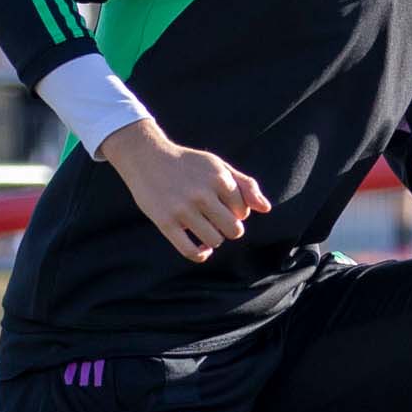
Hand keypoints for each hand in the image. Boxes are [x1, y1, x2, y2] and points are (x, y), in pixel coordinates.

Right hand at [102, 124, 266, 261]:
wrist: (146, 157)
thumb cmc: (187, 164)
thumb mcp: (218, 166)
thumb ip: (245, 185)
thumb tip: (266, 209)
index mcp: (219, 178)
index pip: (243, 212)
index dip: (237, 214)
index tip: (224, 208)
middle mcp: (202, 194)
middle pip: (233, 230)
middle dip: (229, 229)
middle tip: (217, 222)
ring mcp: (183, 209)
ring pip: (214, 241)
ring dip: (213, 240)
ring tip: (205, 229)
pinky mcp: (165, 222)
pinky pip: (190, 251)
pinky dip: (201, 255)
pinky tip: (201, 249)